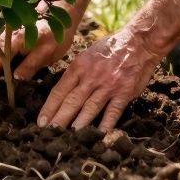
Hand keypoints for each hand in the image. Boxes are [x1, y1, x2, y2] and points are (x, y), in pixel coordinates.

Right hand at [0, 15, 76, 82]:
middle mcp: (6, 39)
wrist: (61, 14)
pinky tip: (8, 81)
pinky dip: (2, 68)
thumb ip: (31, 64)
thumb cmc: (56, 32)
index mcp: (14, 41)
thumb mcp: (47, 51)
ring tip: (1, 93)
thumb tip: (15, 79)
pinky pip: (2, 57)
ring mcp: (8, 40)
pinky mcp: (12, 43)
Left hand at [36, 29, 160, 131]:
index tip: (41, 121)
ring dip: (79, 124)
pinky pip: (113, 111)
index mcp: (79, 66)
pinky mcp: (124, 92)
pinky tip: (99, 134)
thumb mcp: (87, 54)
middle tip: (49, 133)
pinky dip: (106, 124)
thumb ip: (76, 72)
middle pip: (71, 101)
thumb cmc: (111, 48)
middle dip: (59, 119)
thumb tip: (63, 90)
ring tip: (69, 137)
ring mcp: (108, 85)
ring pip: (90, 108)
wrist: (138, 42)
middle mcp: (91, 77)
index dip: (49, 107)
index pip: (60, 90)